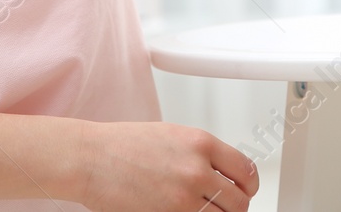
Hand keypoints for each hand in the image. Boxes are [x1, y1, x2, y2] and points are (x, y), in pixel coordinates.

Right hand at [78, 121, 256, 211]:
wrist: (91, 158)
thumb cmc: (122, 145)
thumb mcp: (172, 136)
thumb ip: (201, 153)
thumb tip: (221, 172)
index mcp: (201, 143)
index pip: (246, 170)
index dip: (249, 185)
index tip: (246, 190)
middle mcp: (196, 169)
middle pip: (239, 201)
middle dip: (236, 207)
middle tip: (227, 208)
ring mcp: (182, 197)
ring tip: (204, 211)